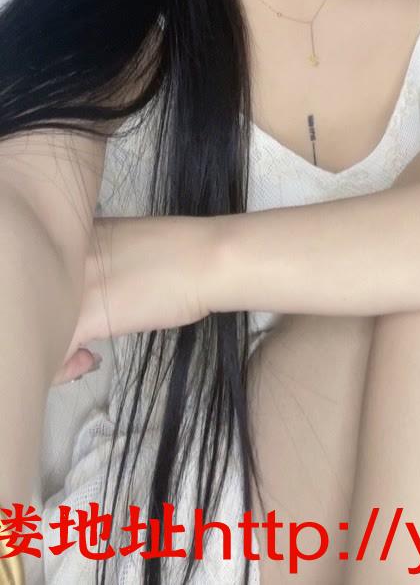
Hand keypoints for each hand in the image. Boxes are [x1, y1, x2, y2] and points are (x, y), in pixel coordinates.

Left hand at [51, 214, 214, 385]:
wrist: (205, 258)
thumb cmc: (180, 251)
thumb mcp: (125, 244)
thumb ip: (95, 260)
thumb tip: (90, 287)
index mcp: (73, 235)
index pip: (41, 275)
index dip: (51, 303)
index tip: (71, 316)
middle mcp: (64, 255)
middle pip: (33, 300)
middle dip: (47, 328)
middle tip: (74, 344)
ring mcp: (71, 284)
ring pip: (36, 327)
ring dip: (52, 347)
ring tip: (80, 355)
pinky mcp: (85, 316)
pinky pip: (53, 351)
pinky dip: (63, 366)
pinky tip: (88, 361)